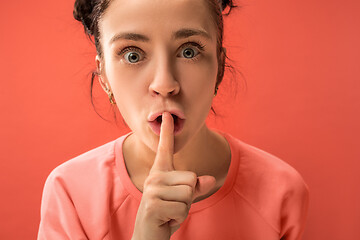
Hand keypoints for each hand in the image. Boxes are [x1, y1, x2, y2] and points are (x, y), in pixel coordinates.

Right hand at [132, 112, 215, 239]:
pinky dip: (179, 218)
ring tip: (170, 212)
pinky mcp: (153, 205)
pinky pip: (182, 208)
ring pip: (189, 193)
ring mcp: (152, 190)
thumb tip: (209, 179)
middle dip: (189, 197)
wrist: (148, 236)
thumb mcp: (183, 199)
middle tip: (174, 206)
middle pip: (191, 177)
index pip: (165, 149)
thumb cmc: (166, 214)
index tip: (167, 114)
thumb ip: (196, 187)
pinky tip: (166, 220)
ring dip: (184, 208)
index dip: (166, 132)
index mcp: (161, 172)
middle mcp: (155, 177)